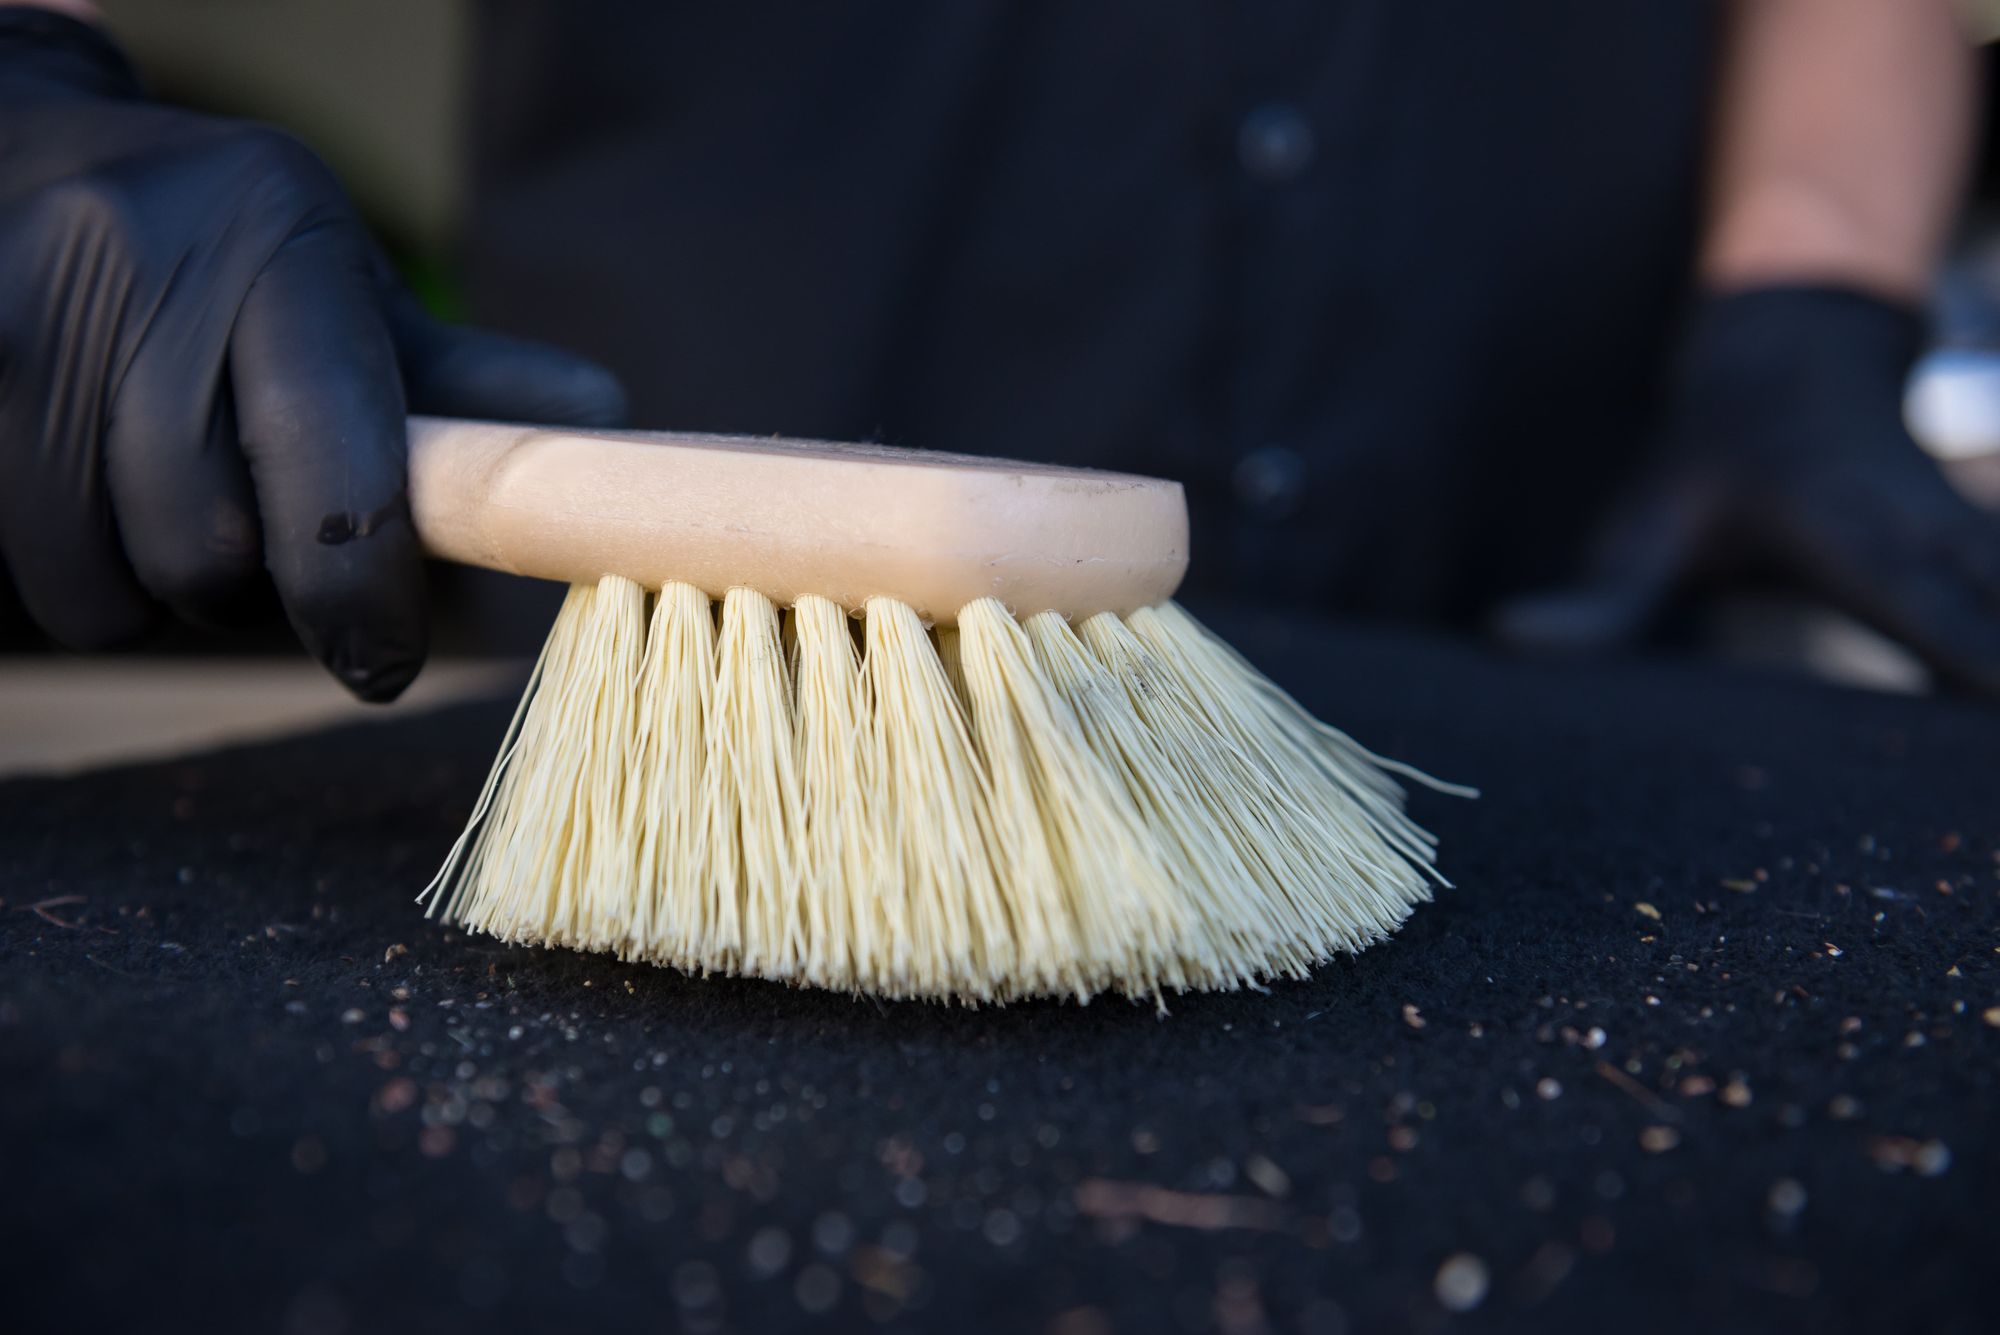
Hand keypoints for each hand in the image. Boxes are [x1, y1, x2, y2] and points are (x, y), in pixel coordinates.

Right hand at [0, 12, 626, 698]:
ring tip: (165, 497)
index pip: (339, 477)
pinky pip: (19, 572)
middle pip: (206, 554)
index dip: (364, 599)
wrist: (28, 159)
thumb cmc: (227, 259)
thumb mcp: (352, 299)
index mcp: (282, 246)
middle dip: (248, 590)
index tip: (382, 662)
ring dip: (147, 588)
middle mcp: (136, 267)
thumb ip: (468, 384)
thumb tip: (603, 425)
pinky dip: (67, 566)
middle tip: (258, 540)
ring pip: (99, 585)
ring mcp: (12, 315)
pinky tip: (86, 489)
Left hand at [1494, 286, 1999, 695]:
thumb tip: (1510, 636)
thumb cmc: (1710, 455)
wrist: (1792, 352)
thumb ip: (1602, 594)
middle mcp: (1930, 532)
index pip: (1935, 610)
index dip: (1984, 661)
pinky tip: (1998, 733)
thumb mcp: (1649, 519)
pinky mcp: (1990, 543)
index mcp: (1852, 533)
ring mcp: (1973, 532)